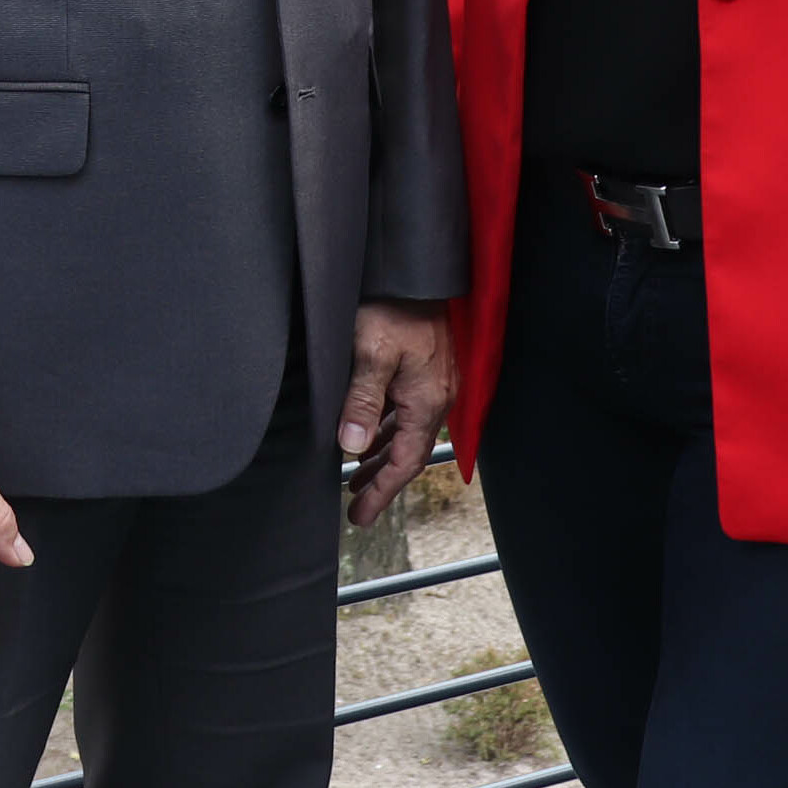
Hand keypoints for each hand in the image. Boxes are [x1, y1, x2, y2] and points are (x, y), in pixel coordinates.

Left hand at [339, 299, 455, 528]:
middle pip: (408, 453)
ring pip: (406, 433)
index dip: (381, 492)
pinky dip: (386, 429)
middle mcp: (435, 398)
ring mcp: (432, 383)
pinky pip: (405, 411)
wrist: (415, 270)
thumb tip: (352, 445)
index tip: (359, 516)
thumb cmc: (394, 307)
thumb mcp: (372, 353)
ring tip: (356, 475)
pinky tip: (370, 432)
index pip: (405, 462)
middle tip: (355, 506)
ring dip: (382, 455)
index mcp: (427, 402)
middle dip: (381, 481)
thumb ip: (362, 400)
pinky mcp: (425, 369)